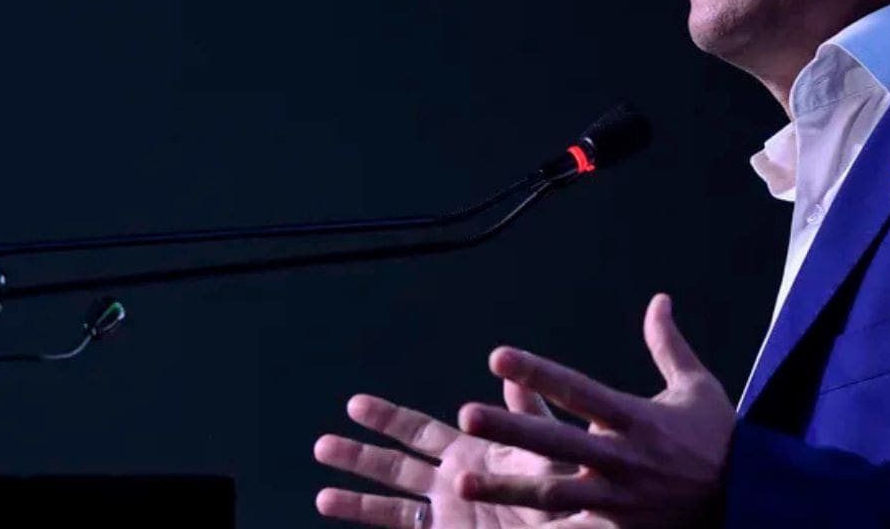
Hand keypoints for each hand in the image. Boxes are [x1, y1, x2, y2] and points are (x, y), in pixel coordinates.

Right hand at [314, 381, 576, 527]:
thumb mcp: (547, 452)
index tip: (353, 404)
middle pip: (394, 466)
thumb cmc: (568, 494)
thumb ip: (528, 417)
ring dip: (357, 498)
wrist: (568, 526)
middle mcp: (451, 482)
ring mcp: (448, 514)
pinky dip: (372, 519)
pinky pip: (405, 527)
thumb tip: (513, 375)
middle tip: (321, 445)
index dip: (385, 419)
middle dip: (358, 455)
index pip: (418, 431)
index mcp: (470, 453)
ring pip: (392, 503)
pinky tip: (345, 513)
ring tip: (322, 493)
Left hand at [453, 293, 734, 527]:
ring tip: (462, 480)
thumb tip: (659, 298)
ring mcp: (618, 498)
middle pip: (557, 441)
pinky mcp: (619, 528)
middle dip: (510, 429)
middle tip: (464, 416)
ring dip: (506, 486)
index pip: (578, 390)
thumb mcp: (698, 387)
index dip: (538, 372)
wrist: (750, 500)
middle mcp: (622, 458)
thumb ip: (668, 345)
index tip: (498, 357)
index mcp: (637, 418)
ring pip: (552, 494)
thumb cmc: (720, 439)